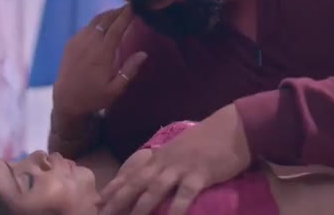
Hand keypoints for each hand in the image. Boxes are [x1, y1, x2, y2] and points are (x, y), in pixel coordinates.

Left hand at [52, 5, 146, 118]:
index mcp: (102, 52)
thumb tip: (143, 53)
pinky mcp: (71, 43)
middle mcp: (90, 42)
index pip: (116, 27)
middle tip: (129, 7)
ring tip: (117, 13)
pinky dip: (96, 22)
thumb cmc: (93, 97)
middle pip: (105, 20)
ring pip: (94, 21)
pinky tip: (101, 25)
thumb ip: (129, 70)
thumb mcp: (116, 89)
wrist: (66, 101)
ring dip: (107, 15)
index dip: (126, 15)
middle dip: (117, 11)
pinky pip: (85, 27)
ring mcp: (78, 41)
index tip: (135, 6)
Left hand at [99, 105, 251, 214]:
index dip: (115, 186)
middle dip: (118, 200)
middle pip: (136, 182)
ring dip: (140, 207)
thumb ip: (169, 161)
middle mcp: (166, 161)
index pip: (132, 172)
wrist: (234, 127)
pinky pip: (184, 195)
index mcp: (161, 155)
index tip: (99, 200)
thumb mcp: (183, 148)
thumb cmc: (211, 138)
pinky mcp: (199, 175)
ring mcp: (182, 167)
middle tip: (104, 214)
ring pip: (154, 189)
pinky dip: (175, 210)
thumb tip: (157, 177)